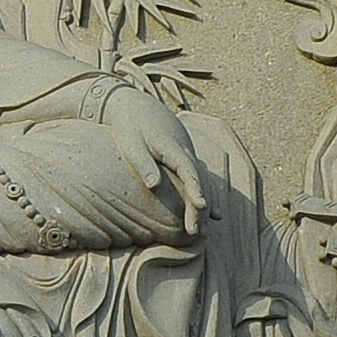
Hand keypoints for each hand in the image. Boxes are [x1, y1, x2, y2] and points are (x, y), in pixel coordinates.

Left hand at [100, 81, 206, 234]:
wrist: (132, 104)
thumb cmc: (129, 126)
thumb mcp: (131, 145)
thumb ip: (144, 164)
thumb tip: (154, 186)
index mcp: (172, 146)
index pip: (189, 172)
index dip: (196, 190)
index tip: (202, 208)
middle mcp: (185, 149)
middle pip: (199, 180)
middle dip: (201, 207)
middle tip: (198, 233)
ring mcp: (187, 150)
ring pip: (201, 179)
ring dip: (204, 203)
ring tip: (205, 229)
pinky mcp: (183, 153)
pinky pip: (197, 176)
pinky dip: (202, 192)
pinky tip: (208, 210)